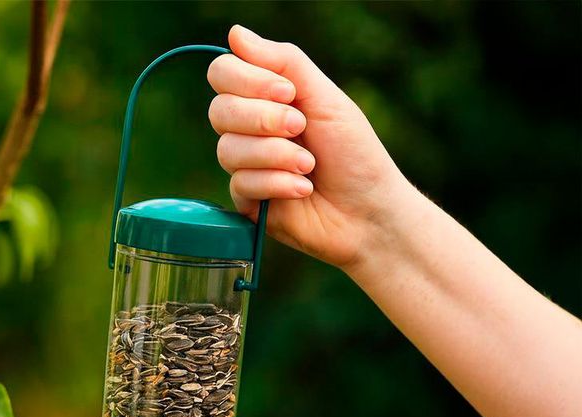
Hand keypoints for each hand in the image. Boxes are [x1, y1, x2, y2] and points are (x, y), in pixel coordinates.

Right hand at [208, 25, 412, 270]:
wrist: (368, 211)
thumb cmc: (354, 154)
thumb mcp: (324, 98)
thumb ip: (284, 62)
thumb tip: (235, 34)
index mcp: (265, 100)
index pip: (223, 75)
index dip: (247, 80)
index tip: (288, 92)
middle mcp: (250, 132)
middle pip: (219, 111)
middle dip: (263, 119)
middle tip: (301, 128)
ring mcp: (247, 168)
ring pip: (229, 150)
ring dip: (276, 155)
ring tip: (309, 166)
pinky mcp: (247, 203)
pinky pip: (241, 184)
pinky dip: (277, 184)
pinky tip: (303, 190)